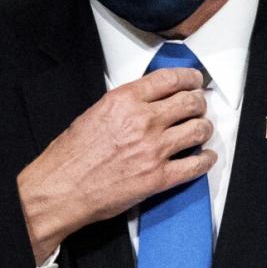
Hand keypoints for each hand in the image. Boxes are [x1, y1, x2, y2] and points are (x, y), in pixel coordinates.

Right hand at [16, 67, 215, 263]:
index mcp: (124, 101)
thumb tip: (147, 100)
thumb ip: (125, 104)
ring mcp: (153, 150)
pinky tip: (206, 157)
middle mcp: (143, 121)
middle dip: (199, 102)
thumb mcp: (95, 113)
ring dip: (204, 128)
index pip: (170, 79)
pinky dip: (206, 159)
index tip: (195, 80)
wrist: (60, 189)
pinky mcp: (158, 178)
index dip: (189, 78)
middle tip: (199, 106)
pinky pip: (195, 165)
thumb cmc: (70, 156)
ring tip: (202, 129)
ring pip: (198, 130)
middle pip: (189, 102)